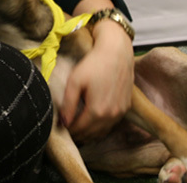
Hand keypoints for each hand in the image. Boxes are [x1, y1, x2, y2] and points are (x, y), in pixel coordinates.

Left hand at [60, 19, 133, 140]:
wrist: (117, 53)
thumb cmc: (93, 64)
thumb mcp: (75, 82)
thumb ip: (68, 104)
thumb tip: (64, 122)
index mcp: (97, 110)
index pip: (79, 129)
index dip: (69, 130)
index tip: (60, 127)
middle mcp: (111, 115)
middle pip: (91, 133)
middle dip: (78, 133)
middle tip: (67, 128)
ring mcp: (121, 112)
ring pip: (102, 131)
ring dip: (90, 132)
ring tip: (77, 127)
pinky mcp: (126, 107)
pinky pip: (111, 124)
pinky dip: (101, 126)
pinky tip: (92, 122)